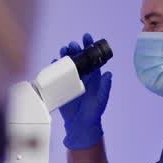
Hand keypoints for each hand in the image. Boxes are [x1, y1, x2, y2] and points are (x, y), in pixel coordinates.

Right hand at [57, 32, 113, 149]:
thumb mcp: (101, 100)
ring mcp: (71, 80)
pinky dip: (55, 67)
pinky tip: (54, 62)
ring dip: (64, 55)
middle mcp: (82, 76)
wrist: (80, 125)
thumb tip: (108, 74)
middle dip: (74, 49)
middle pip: (77, 58)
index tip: (86, 37)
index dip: (89, 46)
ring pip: (67, 64)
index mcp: (93, 76)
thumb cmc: (93, 113)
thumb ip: (105, 87)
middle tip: (71, 44)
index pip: (91, 57)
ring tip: (63, 50)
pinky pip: (57, 74)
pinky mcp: (62, 87)